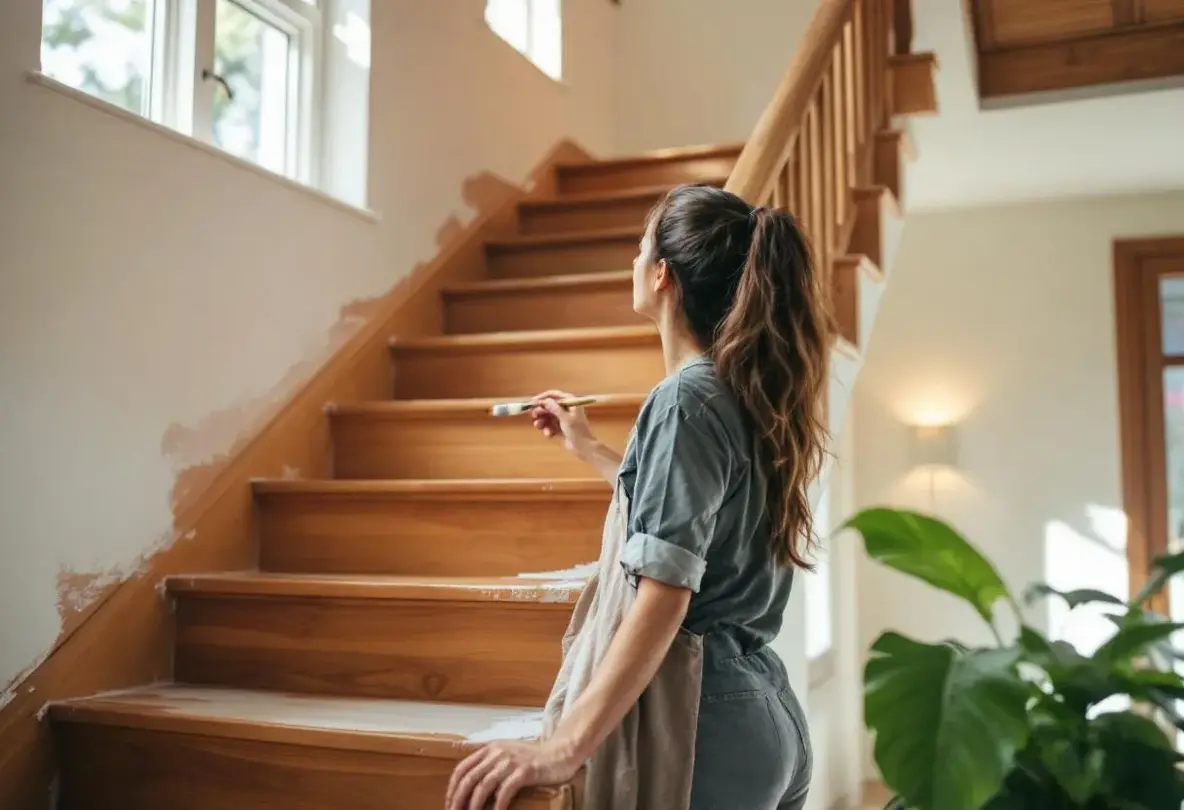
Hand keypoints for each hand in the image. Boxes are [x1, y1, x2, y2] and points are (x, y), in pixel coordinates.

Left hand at [445, 739, 579, 809]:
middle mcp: (497, 753)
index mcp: (490, 749)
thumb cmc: (533, 758)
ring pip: (484, 786)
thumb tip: (472, 786)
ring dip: (474, 805)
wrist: (560, 753)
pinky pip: (505, 791)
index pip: (463, 768)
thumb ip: (490, 765)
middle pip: (470, 778)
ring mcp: (511, 761)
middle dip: (458, 800)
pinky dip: (497, 806)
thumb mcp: (507, 755)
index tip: (449, 803)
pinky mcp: (525, 771)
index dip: (452, 788)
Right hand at [529, 390, 596, 460]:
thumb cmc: (577, 431)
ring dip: (542, 422)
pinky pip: (549, 426)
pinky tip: (549, 434)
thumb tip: (543, 400)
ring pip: (547, 417)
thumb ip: (554, 408)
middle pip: (548, 406)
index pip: (554, 395)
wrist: (583, 448)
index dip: (542, 397)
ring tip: (540, 428)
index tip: (532, 402)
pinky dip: (547, 429)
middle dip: (540, 412)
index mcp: (570, 402)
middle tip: (534, 417)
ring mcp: (562, 418)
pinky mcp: (560, 428)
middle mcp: (566, 408)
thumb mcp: (565, 418)